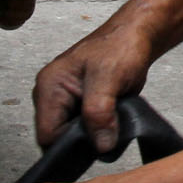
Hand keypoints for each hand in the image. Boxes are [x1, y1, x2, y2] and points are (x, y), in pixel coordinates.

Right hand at [32, 12, 155, 149]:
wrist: (135, 36)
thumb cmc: (120, 46)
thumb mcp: (109, 77)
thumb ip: (99, 111)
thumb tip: (101, 145)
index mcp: (49, 87)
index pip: (47, 135)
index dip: (71, 144)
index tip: (97, 138)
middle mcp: (51, 96)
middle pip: (57, 138)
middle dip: (83, 140)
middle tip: (108, 128)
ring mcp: (64, 102)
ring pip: (72, 136)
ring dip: (93, 135)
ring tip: (111, 120)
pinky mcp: (79, 106)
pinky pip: (83, 129)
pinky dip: (98, 130)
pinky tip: (112, 120)